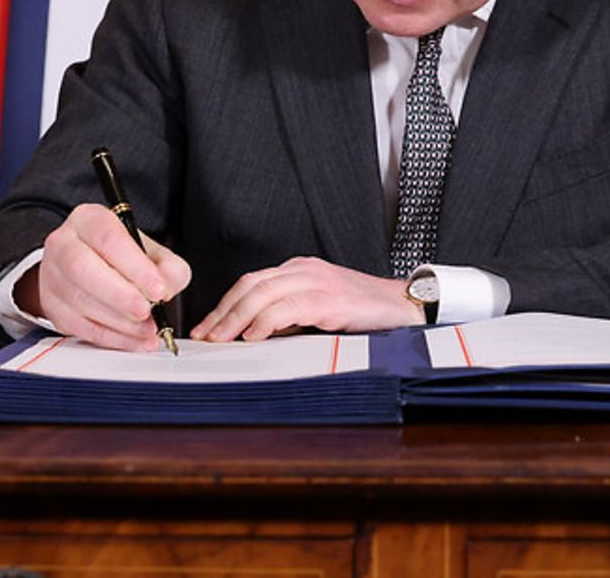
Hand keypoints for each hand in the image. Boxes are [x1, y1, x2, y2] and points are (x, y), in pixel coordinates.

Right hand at [20, 203, 191, 350]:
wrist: (91, 266)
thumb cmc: (122, 257)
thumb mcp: (153, 253)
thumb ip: (168, 268)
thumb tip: (165, 289)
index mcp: (89, 220)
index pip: (109, 238)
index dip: (135, 267)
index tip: (158, 289)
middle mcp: (64, 243)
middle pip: (83, 268)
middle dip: (120, 295)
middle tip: (147, 311)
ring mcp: (52, 275)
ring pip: (80, 301)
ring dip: (118, 322)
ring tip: (147, 330)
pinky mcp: (50, 305)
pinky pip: (78, 326)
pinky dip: (110, 337)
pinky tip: (132, 339)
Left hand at [191, 257, 423, 341]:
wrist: (405, 305)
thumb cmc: (364, 310)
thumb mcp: (320, 309)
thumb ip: (290, 316)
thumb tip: (254, 335)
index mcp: (300, 269)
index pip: (251, 282)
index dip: (225, 304)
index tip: (207, 326)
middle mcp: (305, 269)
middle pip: (250, 284)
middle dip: (222, 311)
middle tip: (204, 336)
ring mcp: (317, 282)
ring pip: (263, 293)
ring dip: (236, 318)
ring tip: (221, 340)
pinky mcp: (330, 300)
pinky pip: (288, 307)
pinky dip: (265, 321)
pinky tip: (253, 336)